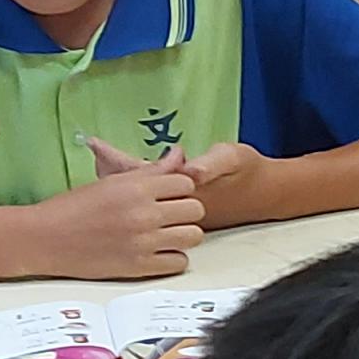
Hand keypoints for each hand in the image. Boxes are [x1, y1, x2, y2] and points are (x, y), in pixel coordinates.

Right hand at [26, 168, 204, 277]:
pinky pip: (179, 262)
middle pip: (195, 210)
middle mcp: (144, 214)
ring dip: (183, 235)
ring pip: (193, 236)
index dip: (179, 189)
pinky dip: (173, 258)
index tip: (168, 195)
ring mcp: (144, 242)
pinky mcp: (139, 267)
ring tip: (166, 234)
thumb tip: (178, 154)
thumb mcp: (112, 181)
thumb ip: (151, 171)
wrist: (44, 238)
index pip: (186, 183)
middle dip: (185, 211)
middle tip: (169, 215)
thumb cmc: (73, 208)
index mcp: (136, 188)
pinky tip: (158, 252)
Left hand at [86, 138, 275, 228]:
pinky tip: (124, 177)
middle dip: (111, 169)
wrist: (265, 193)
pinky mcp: (179, 212)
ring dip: (119, 179)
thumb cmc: (247, 174)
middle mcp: (172, 207)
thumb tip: (189, 170)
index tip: (96, 145)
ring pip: (138, 196)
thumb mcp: (230, 159)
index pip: (139, 175)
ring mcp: (173, 212)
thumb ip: (209, 165)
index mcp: (181, 192)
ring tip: (101, 159)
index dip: (116, 160)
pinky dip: (135, 186)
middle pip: (132, 189)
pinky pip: (148, 199)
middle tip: (93, 150)